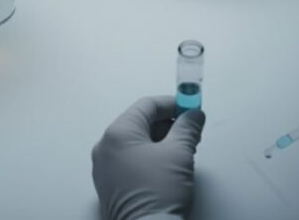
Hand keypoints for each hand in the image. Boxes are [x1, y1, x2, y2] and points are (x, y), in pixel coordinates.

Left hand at [91, 96, 205, 219]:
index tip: (191, 108)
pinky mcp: (110, 184)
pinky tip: (168, 166)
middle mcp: (105, 147)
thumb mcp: (180, 153)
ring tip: (184, 150)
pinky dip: (149, 157)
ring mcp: (105, 167)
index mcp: (117, 133)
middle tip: (191, 130)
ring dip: (161, 141)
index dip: (172, 104)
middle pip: (140, 123)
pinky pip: (130, 160)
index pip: (146, 105)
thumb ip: (188, 128)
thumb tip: (194, 116)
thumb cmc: (159, 193)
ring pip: (136, 142)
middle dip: (168, 124)